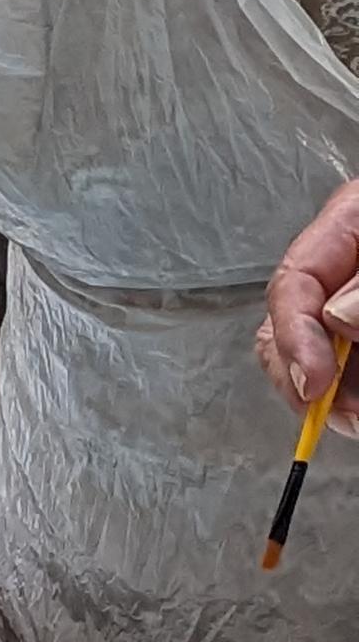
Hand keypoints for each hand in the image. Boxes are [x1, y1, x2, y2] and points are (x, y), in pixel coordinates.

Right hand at [261, 178, 358, 433]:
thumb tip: (336, 318)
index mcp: (349, 223)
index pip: (292, 284)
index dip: (295, 338)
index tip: (315, 383)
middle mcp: (344, 267)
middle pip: (289, 327)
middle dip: (302, 376)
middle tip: (336, 416)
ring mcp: (353, 305)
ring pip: (317, 357)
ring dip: (330, 395)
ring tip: (355, 418)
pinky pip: (344, 370)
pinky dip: (345, 393)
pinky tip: (356, 410)